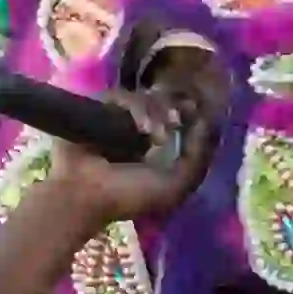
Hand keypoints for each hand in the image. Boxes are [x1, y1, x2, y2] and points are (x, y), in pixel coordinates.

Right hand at [47, 88, 217, 228]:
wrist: (85, 195)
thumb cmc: (129, 196)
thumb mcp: (175, 186)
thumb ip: (197, 158)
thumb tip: (207, 123)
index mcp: (159, 147)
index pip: (182, 118)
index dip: (192, 113)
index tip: (198, 113)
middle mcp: (140, 129)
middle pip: (167, 103)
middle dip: (176, 109)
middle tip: (177, 120)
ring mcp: (120, 117)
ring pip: (148, 98)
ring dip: (158, 112)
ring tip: (156, 134)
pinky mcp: (101, 107)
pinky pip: (125, 96)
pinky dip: (137, 108)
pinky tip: (142, 127)